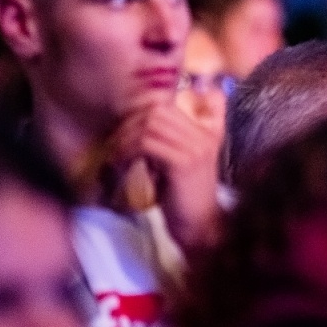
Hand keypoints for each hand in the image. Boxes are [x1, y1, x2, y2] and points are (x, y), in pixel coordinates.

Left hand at [110, 91, 223, 250]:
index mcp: (209, 128)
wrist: (201, 226)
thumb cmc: (186, 195)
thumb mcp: (182, 160)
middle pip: (158, 110)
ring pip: (150, 126)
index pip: (175, 100)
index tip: (132, 128)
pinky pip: (148, 144)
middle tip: (117, 144)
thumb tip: (141, 120)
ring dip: (126, 140)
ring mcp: (197, 146)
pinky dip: (128, 153)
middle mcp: (206, 132)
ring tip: (117, 157)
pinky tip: (121, 166)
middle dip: (131, 125)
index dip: (147, 109)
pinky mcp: (184, 163)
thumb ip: (172, 138)